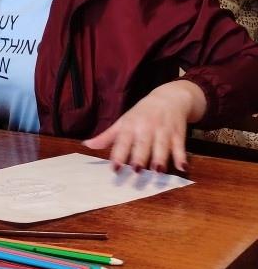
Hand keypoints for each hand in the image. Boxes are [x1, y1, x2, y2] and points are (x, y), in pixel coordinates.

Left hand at [83, 81, 206, 172]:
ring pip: (162, 145)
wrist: (169, 98)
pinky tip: (182, 167)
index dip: (119, 154)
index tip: (115, 168)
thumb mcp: (123, 122)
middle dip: (140, 156)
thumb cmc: (141, 113)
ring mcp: (163, 130)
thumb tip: (86, 145)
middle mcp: (146, 128)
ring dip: (160, 158)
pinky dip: (181, 156)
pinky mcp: (178, 133)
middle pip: (143, 144)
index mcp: (130, 125)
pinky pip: (180, 146)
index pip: (122, 141)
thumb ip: (107, 136)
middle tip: (137, 171)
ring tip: (158, 171)